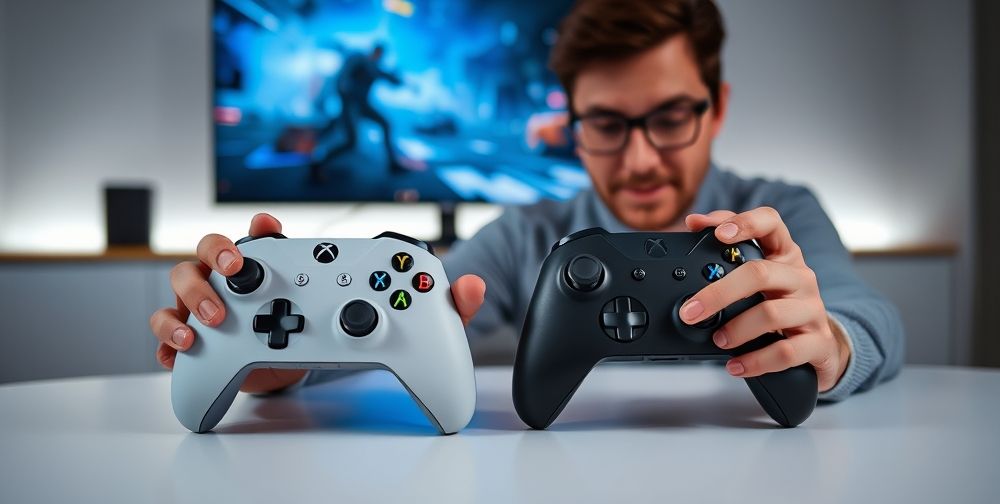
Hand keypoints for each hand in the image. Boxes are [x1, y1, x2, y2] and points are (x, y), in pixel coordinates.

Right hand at [149, 213, 486, 392]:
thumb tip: (472, 288)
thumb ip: (431, 303)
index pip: (264, 233)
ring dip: (189, 298)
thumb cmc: (340, 325)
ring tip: (207, 319)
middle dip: (217, 257)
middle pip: (211, 251)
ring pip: (182, 285)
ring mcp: (218, 306)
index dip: (260, 226)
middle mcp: (243, 278)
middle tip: (234, 272)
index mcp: (284, 263)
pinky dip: (169, 338)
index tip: (266, 227)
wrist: (309, 367)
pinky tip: (183, 349)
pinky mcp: (206, 343)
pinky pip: (169, 333)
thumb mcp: (390, 317)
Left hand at [680, 208, 850, 391]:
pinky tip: (736, 365)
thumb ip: (726, 253)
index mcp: (783, 254)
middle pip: (759, 273)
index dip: (745, 222)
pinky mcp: (818, 342)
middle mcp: (800, 277)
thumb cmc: (780, 304)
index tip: (718, 234)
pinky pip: (786, 352)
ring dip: (737, 329)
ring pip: (771, 313)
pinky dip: (756, 361)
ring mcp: (812, 309)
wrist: (821, 345)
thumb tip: (692, 225)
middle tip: (691, 311)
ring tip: (718, 339)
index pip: (771, 222)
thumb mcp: (758, 277)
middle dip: (719, 293)